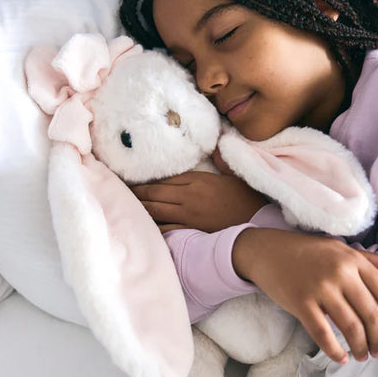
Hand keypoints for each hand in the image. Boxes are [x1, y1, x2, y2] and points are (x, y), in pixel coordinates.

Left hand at [131, 170, 267, 232]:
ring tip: (125, 207)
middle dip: (136, 193)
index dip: (146, 180)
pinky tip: (143, 227)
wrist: (258, 223)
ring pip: (156, 209)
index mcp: (198, 180)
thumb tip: (216, 146)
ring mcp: (189, 215)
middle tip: (119, 192)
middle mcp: (189, 196)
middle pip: (155, 192)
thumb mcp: (233, 175)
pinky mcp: (192, 230)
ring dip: (140, 208)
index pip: (165, 179)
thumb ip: (221, 161)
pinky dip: (154, 227)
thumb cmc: (248, 199)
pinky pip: (167, 228)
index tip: (132, 180)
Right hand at [232, 229, 377, 363]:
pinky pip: (323, 334)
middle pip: (371, 314)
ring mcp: (320, 288)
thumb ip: (370, 260)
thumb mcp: (341, 249)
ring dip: (360, 347)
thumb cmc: (307, 251)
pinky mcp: (301, 303)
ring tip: (361, 356)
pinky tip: (341, 358)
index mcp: (354, 260)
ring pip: (351, 327)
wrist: (268, 251)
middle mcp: (340, 273)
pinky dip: (334, 350)